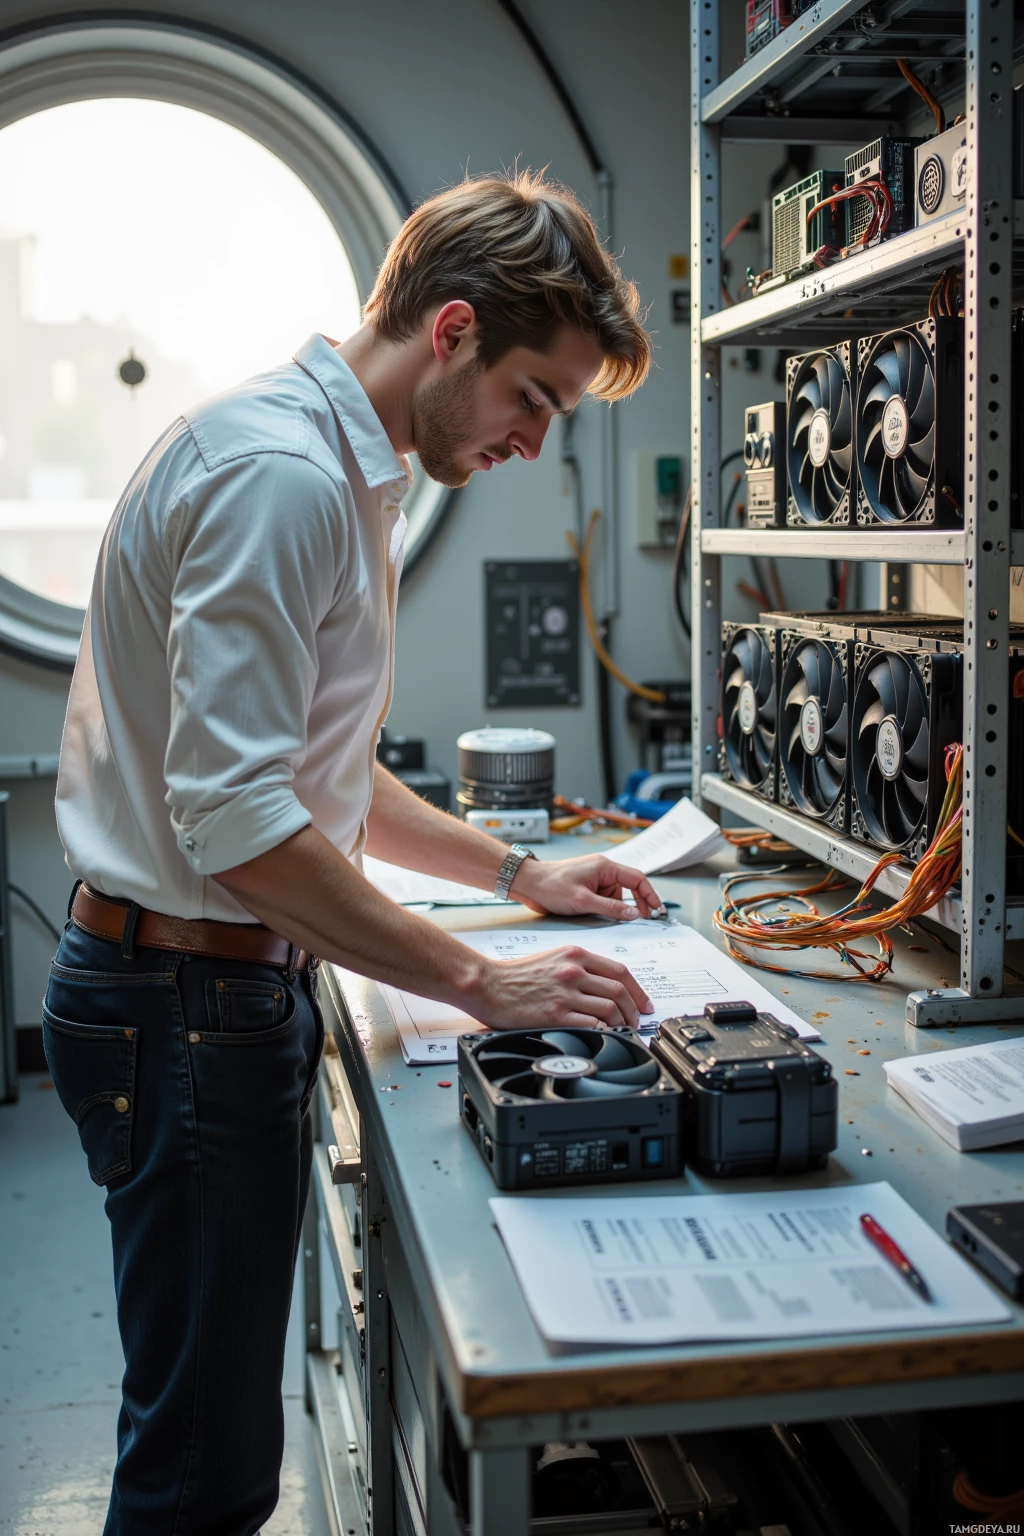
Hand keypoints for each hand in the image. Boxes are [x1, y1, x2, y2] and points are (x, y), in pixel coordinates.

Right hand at [471, 945, 653, 1030]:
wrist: (488, 985)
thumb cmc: (517, 975)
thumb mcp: (553, 958)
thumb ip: (580, 966)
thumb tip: (606, 986)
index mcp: (576, 955)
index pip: (619, 971)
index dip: (638, 990)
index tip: (644, 1003)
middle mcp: (573, 971)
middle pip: (619, 991)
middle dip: (634, 1010)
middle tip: (637, 1021)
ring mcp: (565, 993)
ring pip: (610, 1009)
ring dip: (622, 1022)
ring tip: (621, 1030)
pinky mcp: (556, 1014)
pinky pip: (592, 1024)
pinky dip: (604, 1031)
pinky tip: (603, 1035)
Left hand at [508, 853, 663, 920]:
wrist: (528, 884)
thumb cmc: (551, 886)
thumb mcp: (583, 901)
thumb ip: (611, 908)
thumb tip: (634, 914)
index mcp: (605, 866)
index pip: (637, 879)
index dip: (650, 895)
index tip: (657, 910)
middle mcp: (602, 870)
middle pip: (628, 889)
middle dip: (633, 905)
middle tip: (641, 920)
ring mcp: (594, 879)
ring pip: (615, 897)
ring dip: (613, 909)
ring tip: (597, 915)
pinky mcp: (586, 888)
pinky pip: (603, 899)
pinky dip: (603, 909)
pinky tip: (593, 914)